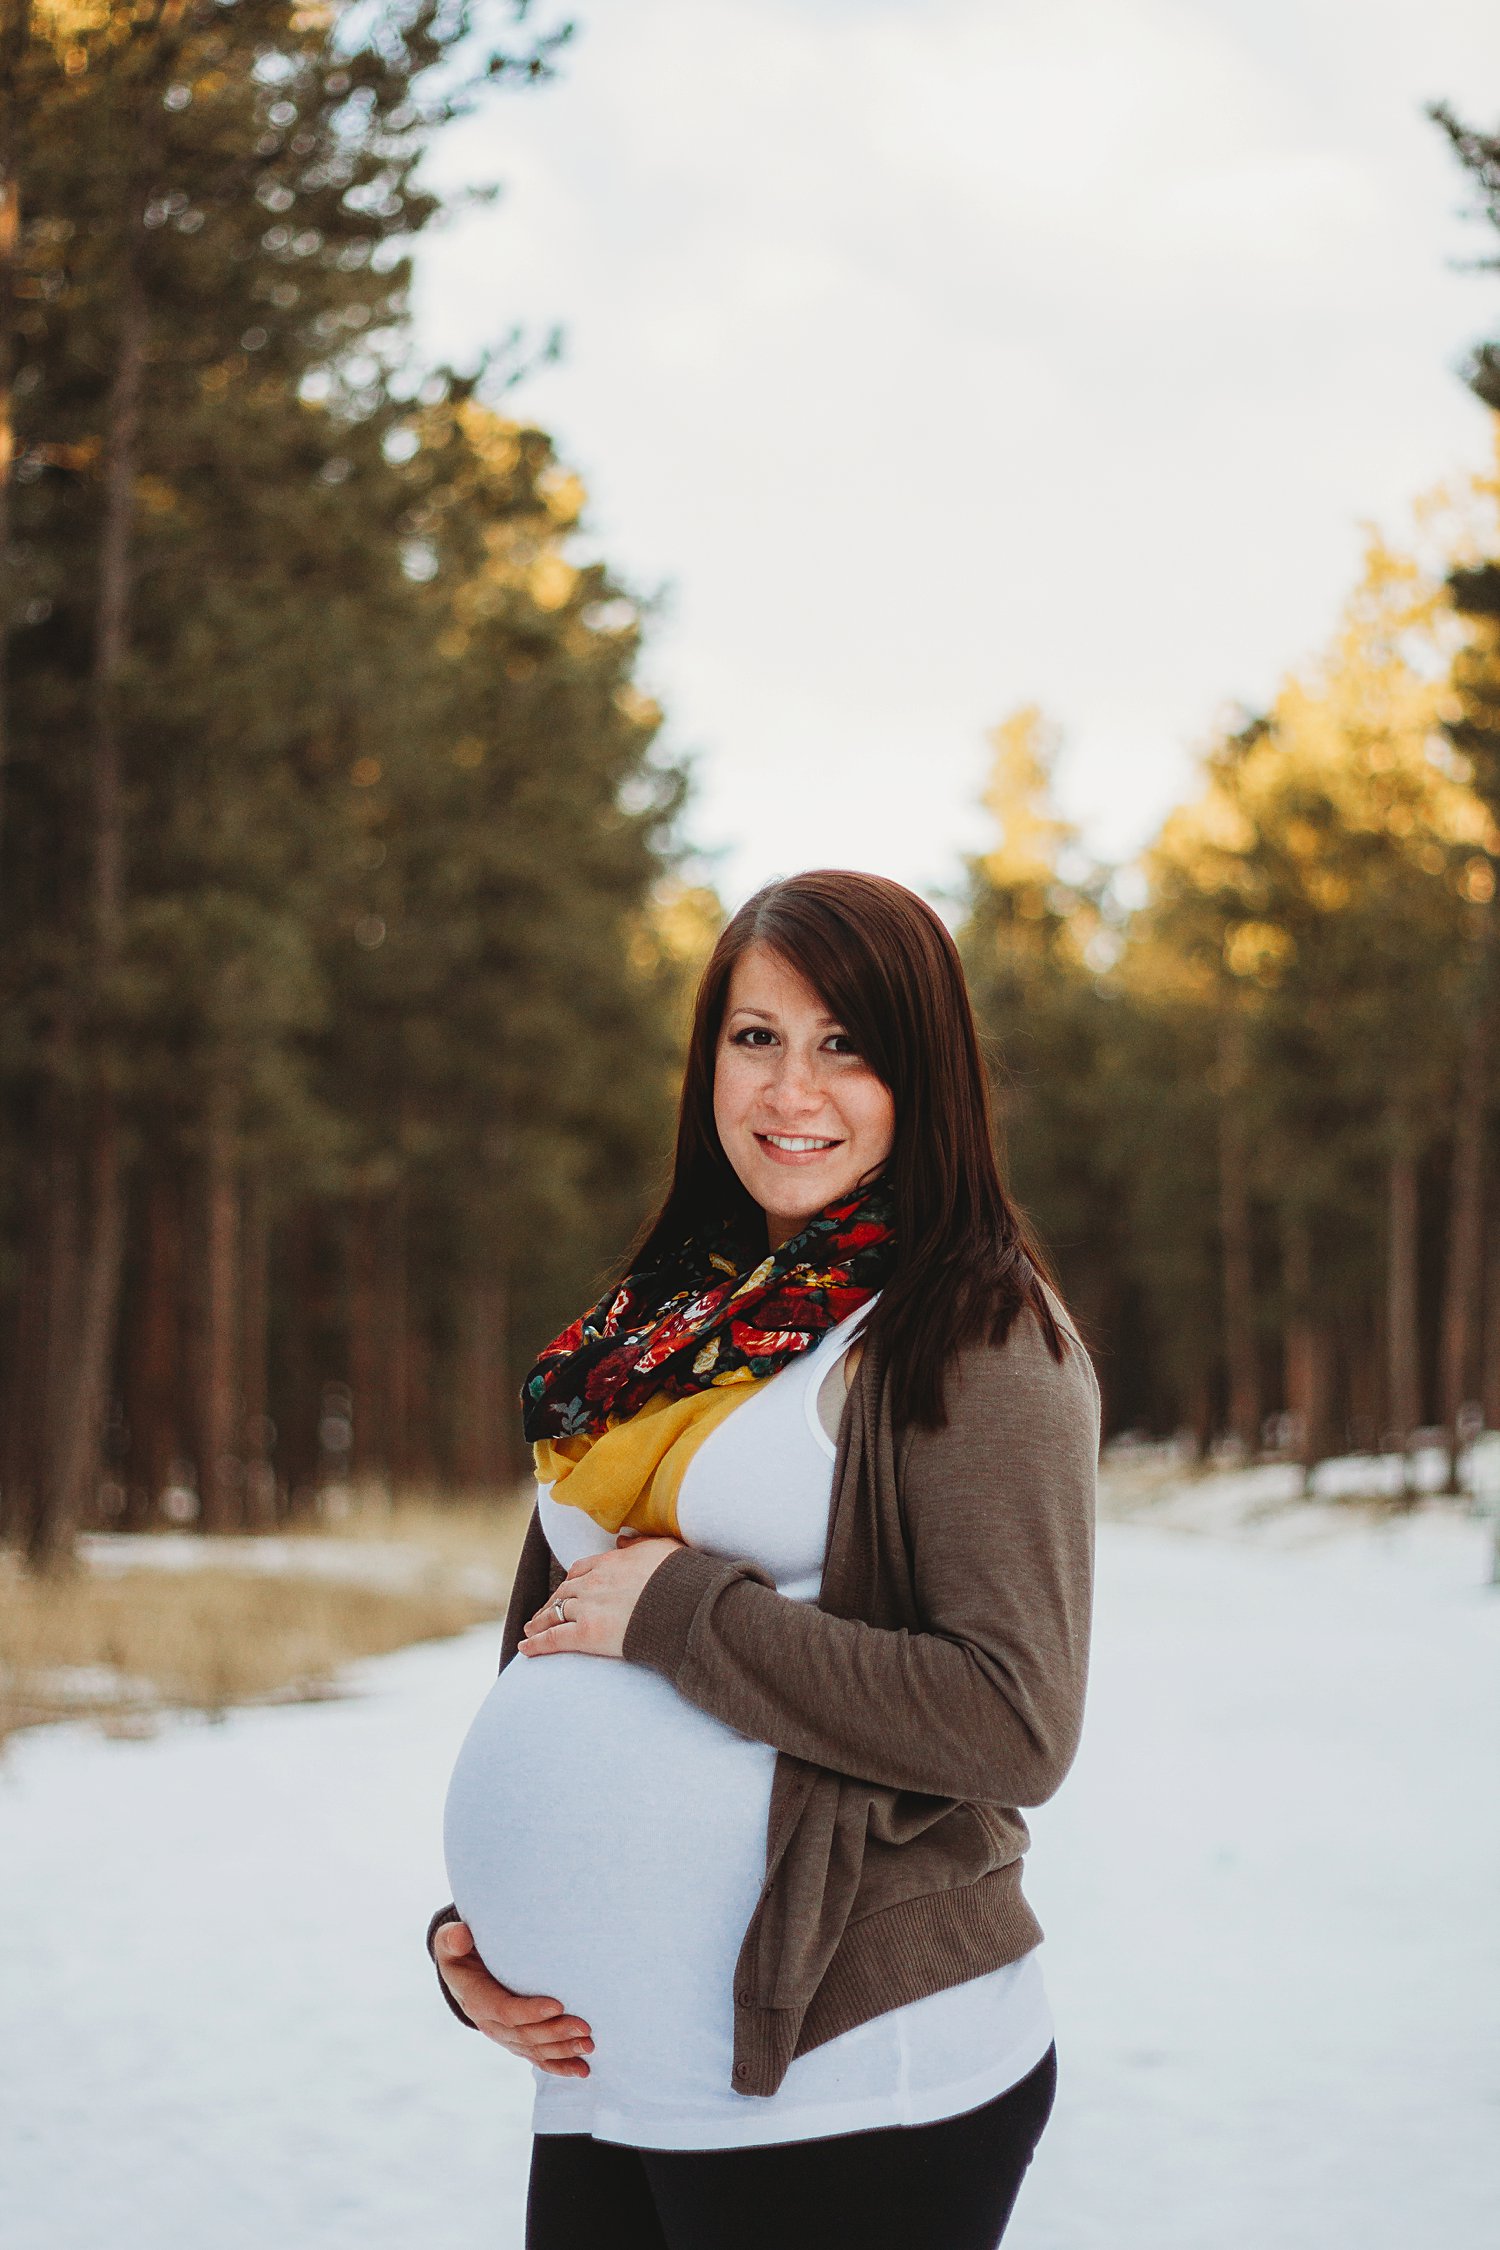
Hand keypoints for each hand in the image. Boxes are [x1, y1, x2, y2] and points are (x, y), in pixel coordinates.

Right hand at [433, 1920, 593, 2077]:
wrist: (460, 1971)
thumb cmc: (459, 1951)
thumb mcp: (449, 1942)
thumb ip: (452, 1939)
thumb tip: (461, 1938)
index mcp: (476, 1999)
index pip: (505, 2011)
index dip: (531, 2011)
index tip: (558, 2005)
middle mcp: (490, 2023)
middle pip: (525, 2034)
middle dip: (556, 2033)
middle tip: (584, 2028)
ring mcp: (503, 2035)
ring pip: (534, 2049)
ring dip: (562, 2050)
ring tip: (588, 2046)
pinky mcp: (515, 2039)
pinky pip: (536, 2057)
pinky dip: (559, 2065)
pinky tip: (581, 2070)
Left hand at [520, 1532, 682, 1659]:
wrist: (684, 1603)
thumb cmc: (681, 1577)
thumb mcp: (663, 1548)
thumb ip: (640, 1544)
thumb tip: (623, 1540)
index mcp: (610, 1562)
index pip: (581, 1570)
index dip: (571, 1581)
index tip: (565, 1589)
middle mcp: (594, 1582)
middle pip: (563, 1591)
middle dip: (551, 1602)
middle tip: (543, 1613)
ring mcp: (588, 1607)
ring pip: (554, 1613)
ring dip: (539, 1622)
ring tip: (530, 1630)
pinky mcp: (587, 1633)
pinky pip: (554, 1638)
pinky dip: (537, 1644)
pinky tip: (525, 1649)